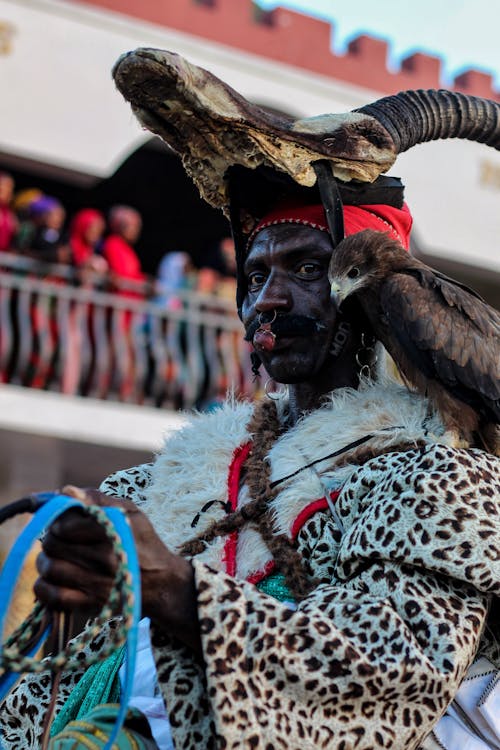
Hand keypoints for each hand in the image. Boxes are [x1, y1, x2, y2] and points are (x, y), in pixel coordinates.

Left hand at [35, 486, 200, 652]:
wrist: (162, 582)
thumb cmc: (144, 542)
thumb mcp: (130, 512)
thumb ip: (98, 498)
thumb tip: (66, 490)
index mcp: (114, 532)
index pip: (64, 524)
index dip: (60, 521)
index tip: (66, 523)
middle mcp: (105, 559)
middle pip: (53, 545)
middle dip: (52, 538)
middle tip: (60, 539)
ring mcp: (97, 583)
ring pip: (50, 568)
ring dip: (46, 560)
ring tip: (56, 557)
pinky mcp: (91, 604)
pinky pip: (54, 597)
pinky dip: (44, 587)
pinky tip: (51, 579)